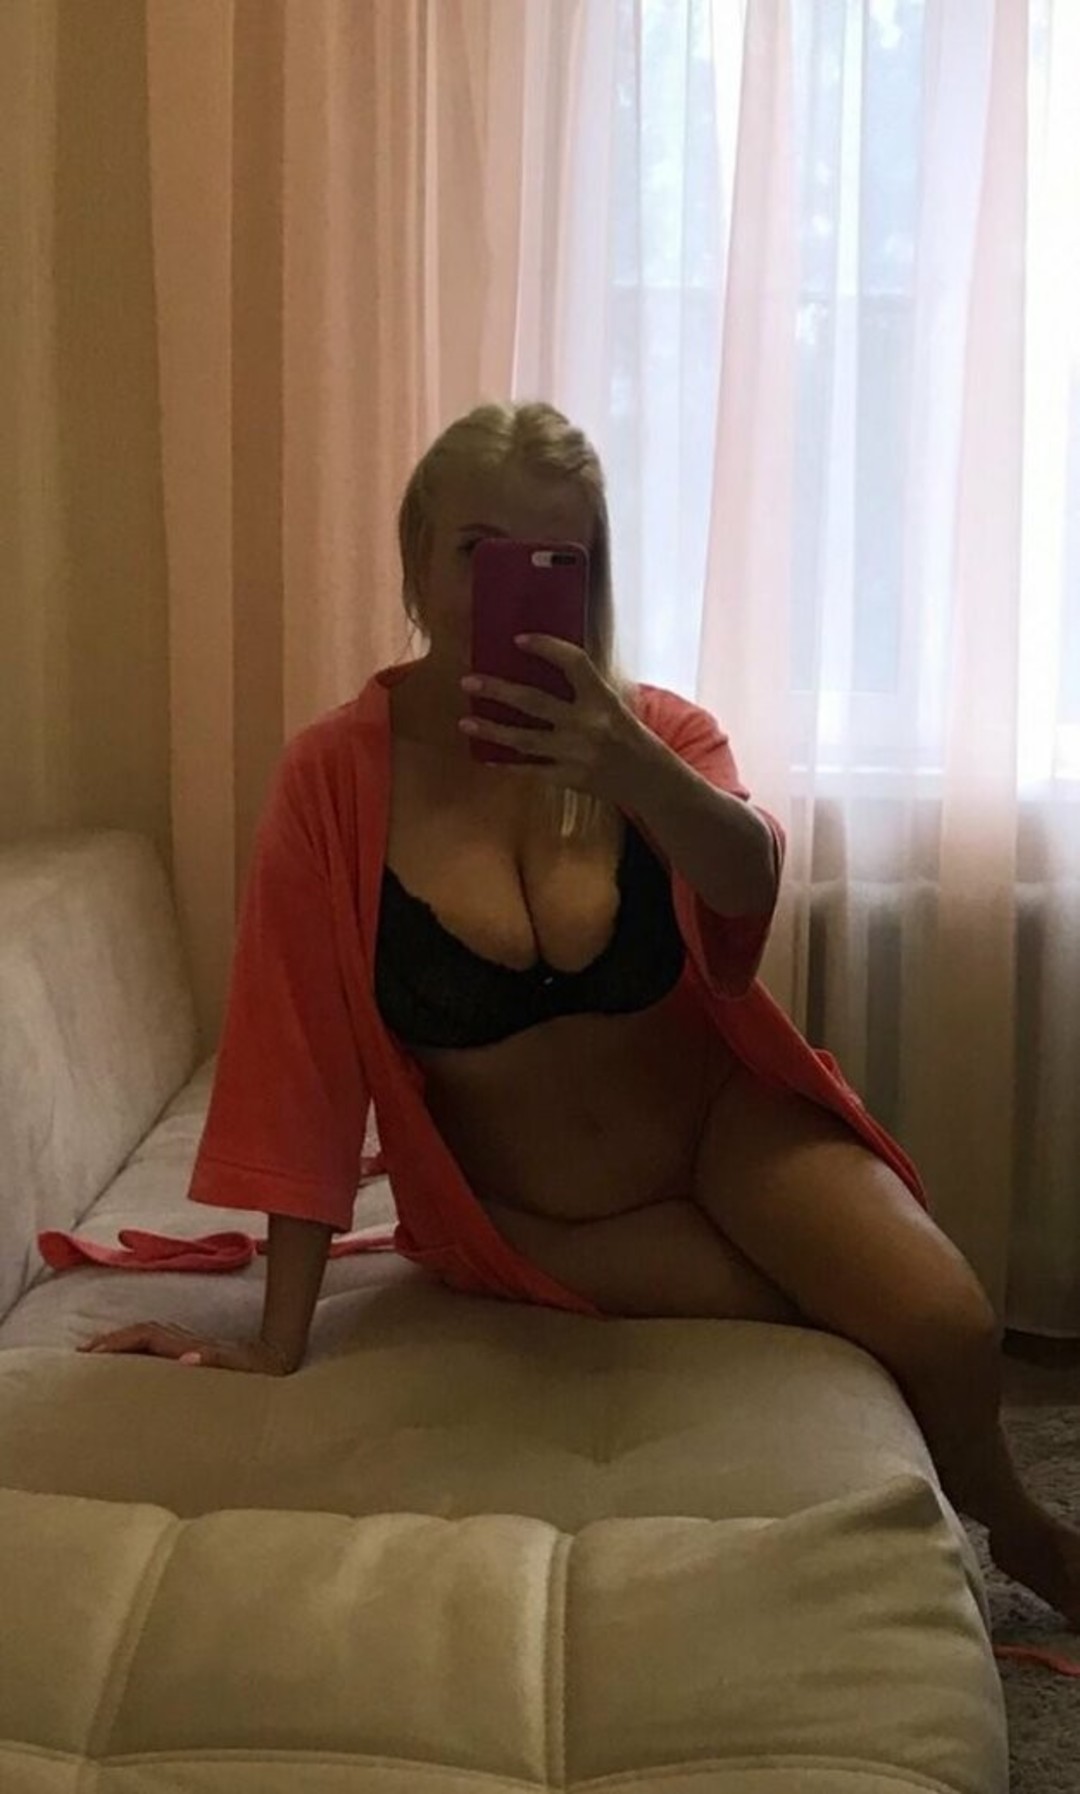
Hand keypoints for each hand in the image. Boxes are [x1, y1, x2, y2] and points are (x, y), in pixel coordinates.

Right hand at [77, 1322, 293, 1374]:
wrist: (277, 1358)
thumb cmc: (257, 1371)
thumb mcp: (239, 1370)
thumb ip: (215, 1361)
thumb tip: (188, 1357)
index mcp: (188, 1345)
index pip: (144, 1337)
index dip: (118, 1342)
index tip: (93, 1353)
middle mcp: (184, 1340)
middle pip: (140, 1333)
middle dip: (111, 1340)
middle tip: (82, 1354)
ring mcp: (188, 1343)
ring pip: (145, 1337)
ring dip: (120, 1342)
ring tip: (95, 1354)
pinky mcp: (193, 1351)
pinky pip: (155, 1346)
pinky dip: (135, 1348)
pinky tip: (129, 1360)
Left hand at [459, 634, 643, 802]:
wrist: (650, 780)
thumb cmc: (629, 736)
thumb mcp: (614, 705)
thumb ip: (583, 689)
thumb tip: (537, 667)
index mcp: (603, 699)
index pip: (574, 663)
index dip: (546, 647)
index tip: (518, 639)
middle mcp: (588, 724)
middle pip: (534, 702)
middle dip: (498, 691)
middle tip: (468, 681)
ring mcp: (577, 754)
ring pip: (524, 740)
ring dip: (492, 731)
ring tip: (465, 723)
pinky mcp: (570, 779)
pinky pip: (531, 771)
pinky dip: (507, 765)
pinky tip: (486, 757)